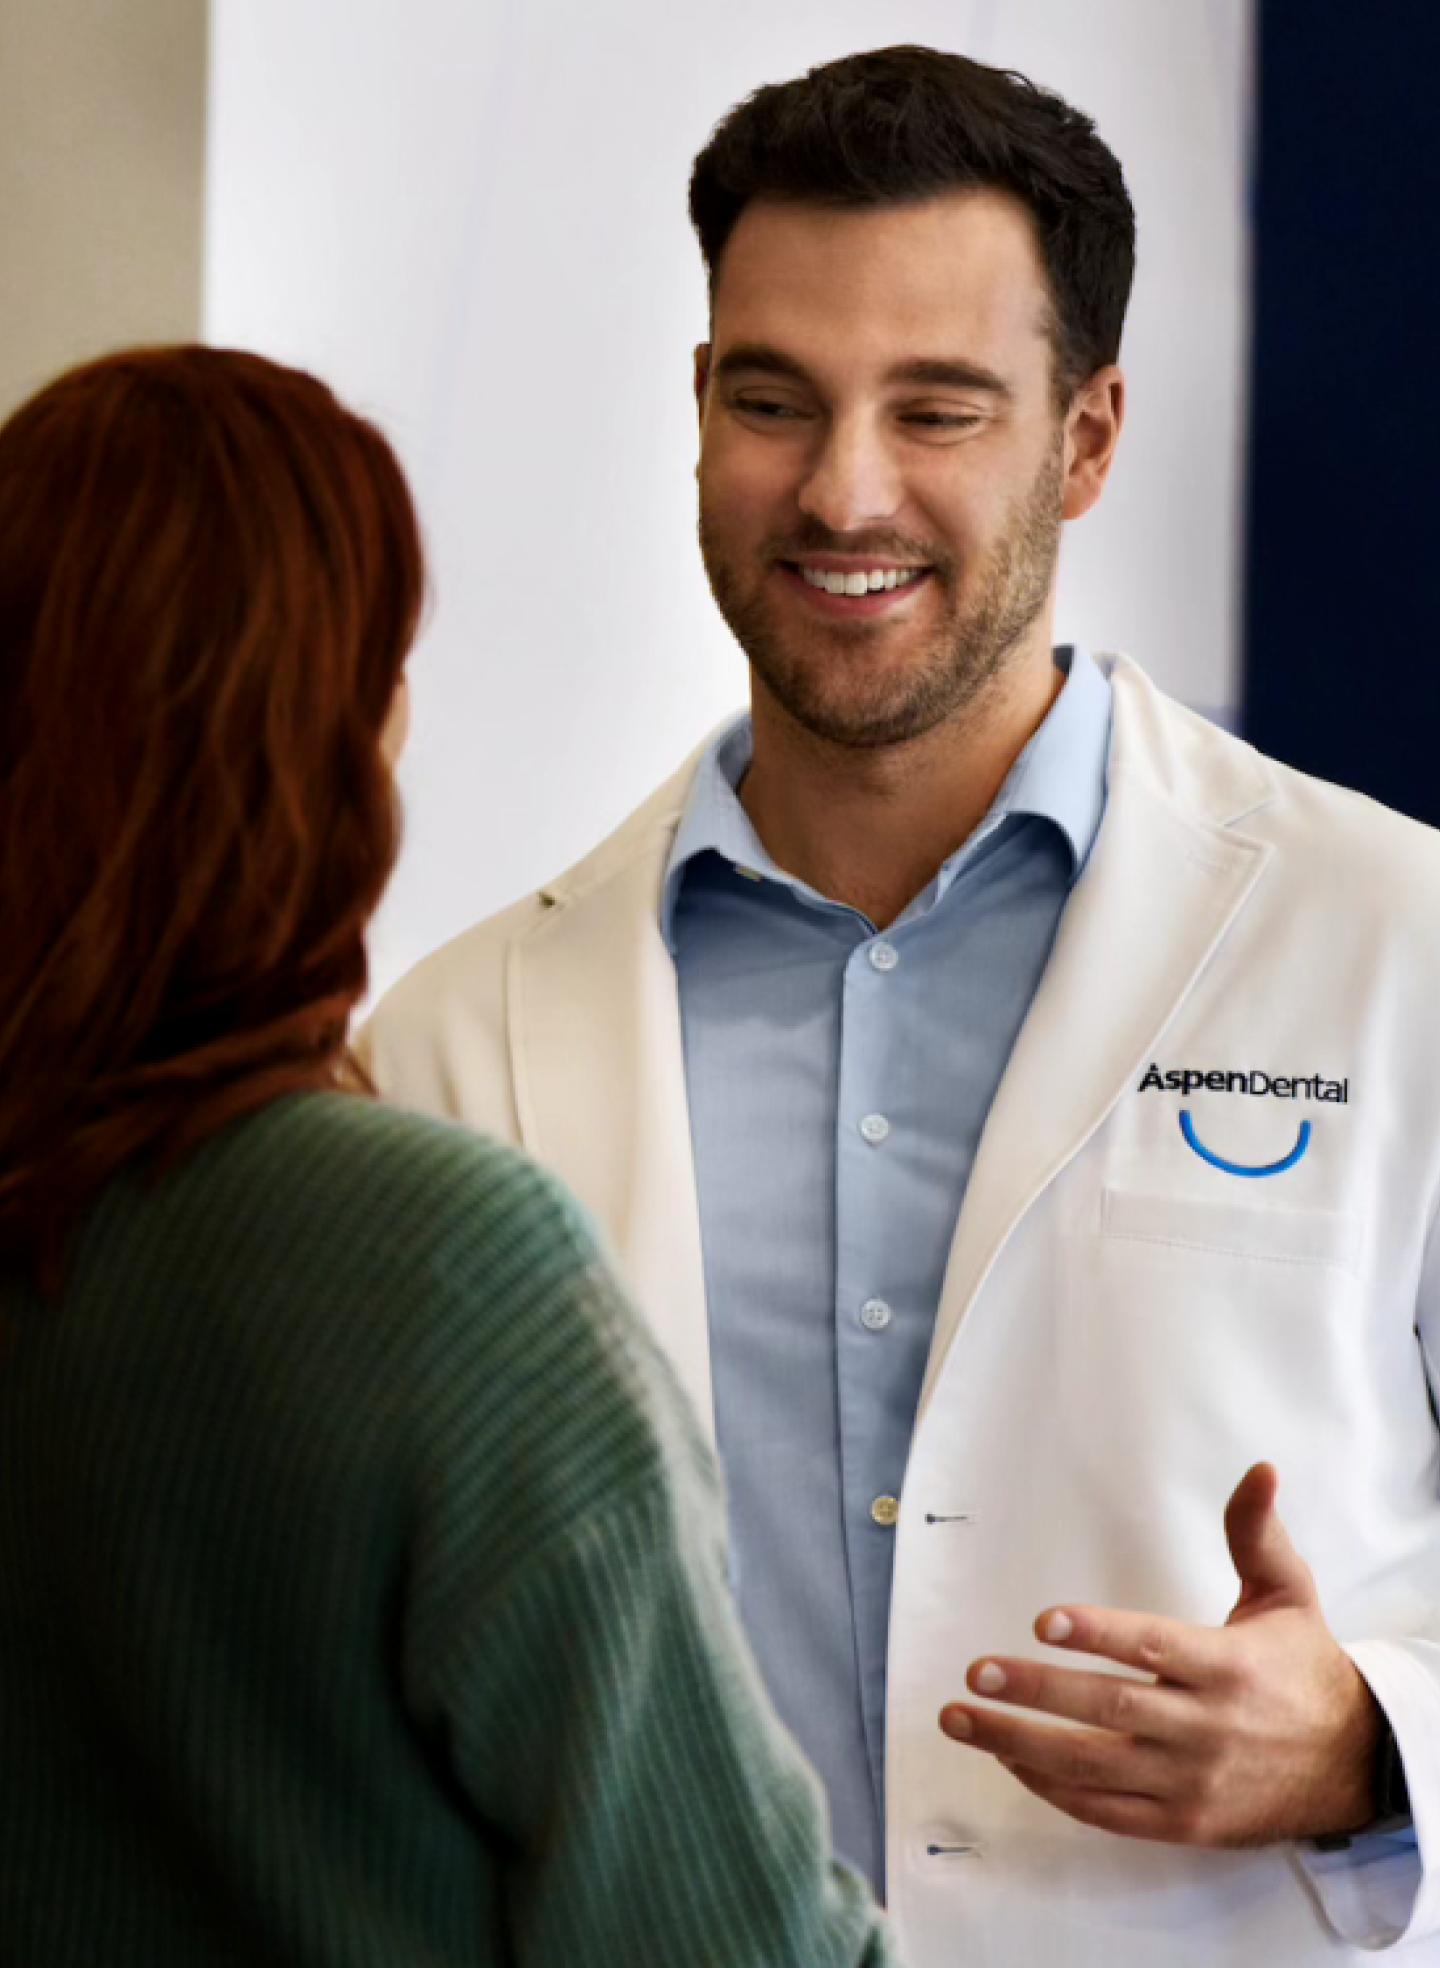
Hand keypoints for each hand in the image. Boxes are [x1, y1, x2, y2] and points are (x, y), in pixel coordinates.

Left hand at [937, 1463, 1383, 1845]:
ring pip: (1095, 1767)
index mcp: (1229, 1667)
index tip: (1042, 1620)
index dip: (1097, 1634)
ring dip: (1021, 1744)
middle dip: (1036, 1692)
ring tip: (961, 1717)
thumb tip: (1258, 1469)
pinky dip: (1055, 1790)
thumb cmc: (1304, 1669)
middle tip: (976, 1671)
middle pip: (1111, 1710)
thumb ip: (1256, 1534)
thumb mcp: (1289, 1594)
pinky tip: (1010, 1760)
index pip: (1154, 1647)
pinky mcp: (1183, 1823)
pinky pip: (1107, 1811)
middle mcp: (1207, 1729)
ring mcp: (1192, 1783)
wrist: (1354, 1767)